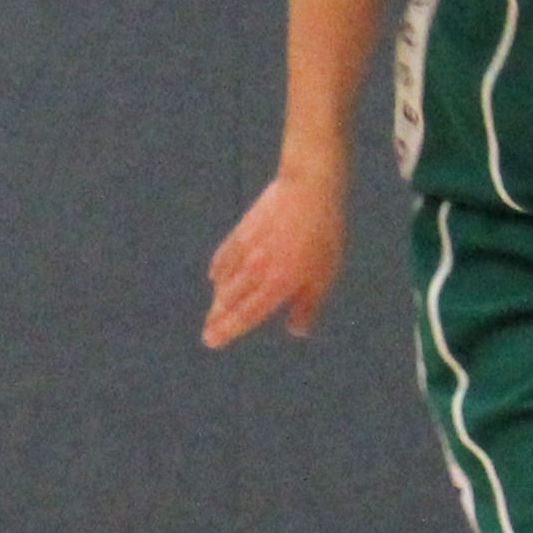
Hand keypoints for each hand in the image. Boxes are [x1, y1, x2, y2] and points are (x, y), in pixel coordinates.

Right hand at [203, 172, 345, 347]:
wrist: (307, 191)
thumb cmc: (323, 235)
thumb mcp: (324, 275)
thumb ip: (307, 305)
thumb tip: (296, 330)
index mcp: (277, 284)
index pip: (246, 314)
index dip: (228, 330)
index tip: (212, 341)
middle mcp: (255, 271)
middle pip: (230, 301)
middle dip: (217, 319)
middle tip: (208, 334)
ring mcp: (245, 251)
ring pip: (225, 281)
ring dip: (218, 299)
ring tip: (214, 311)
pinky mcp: (241, 232)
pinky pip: (223, 257)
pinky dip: (218, 271)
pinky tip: (214, 277)